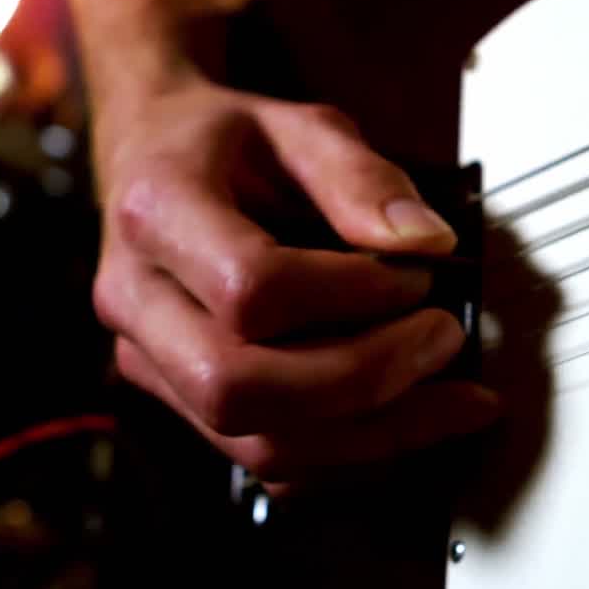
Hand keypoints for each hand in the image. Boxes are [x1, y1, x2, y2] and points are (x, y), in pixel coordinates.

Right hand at [91, 73, 501, 483]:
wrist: (151, 156)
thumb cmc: (223, 139)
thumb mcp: (296, 123)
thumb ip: (361, 175)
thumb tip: (429, 244)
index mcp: (157, 211)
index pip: (249, 289)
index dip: (350, 296)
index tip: (416, 275)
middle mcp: (135, 299)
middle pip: (238, 389)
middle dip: (364, 380)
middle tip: (443, 339)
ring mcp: (148, 360)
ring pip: (254, 447)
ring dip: (372, 435)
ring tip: (453, 398)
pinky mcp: (177, 400)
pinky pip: (263, 465)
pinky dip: (347, 456)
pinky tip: (406, 420)